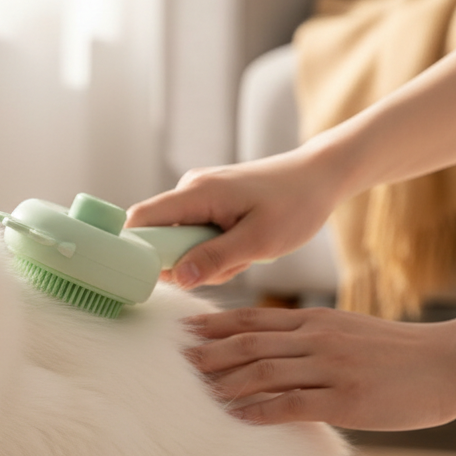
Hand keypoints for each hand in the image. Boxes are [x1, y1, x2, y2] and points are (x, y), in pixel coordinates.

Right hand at [125, 141, 348, 287]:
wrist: (320, 177)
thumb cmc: (296, 204)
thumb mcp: (259, 241)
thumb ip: (215, 259)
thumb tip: (177, 278)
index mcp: (196, 193)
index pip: (141, 220)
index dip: (135, 250)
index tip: (152, 278)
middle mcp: (189, 190)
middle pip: (161, 238)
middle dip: (187, 263)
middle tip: (228, 266)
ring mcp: (198, 196)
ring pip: (182, 242)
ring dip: (208, 259)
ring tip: (246, 254)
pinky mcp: (209, 204)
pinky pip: (197, 236)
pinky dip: (217, 250)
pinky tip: (244, 247)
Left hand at [187, 307, 455, 429]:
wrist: (451, 362)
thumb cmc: (399, 354)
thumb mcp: (347, 333)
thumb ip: (309, 339)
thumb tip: (272, 352)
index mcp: (315, 322)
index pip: (251, 320)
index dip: (213, 327)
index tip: (181, 333)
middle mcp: (316, 339)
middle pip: (247, 344)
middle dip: (207, 354)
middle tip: (173, 364)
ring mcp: (330, 368)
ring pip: (263, 372)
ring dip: (224, 383)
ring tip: (192, 393)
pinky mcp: (345, 399)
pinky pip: (292, 403)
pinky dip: (259, 409)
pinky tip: (234, 417)